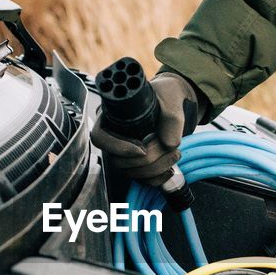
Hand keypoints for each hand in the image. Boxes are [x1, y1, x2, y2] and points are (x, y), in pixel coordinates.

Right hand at [91, 71, 199, 186]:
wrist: (175, 103)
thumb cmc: (167, 95)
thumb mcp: (171, 99)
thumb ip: (172, 119)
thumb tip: (169, 144)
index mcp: (112, 115)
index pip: (100, 138)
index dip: (118, 148)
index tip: (142, 149)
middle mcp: (114, 135)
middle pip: (116, 160)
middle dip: (145, 161)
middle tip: (168, 148)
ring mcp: (124, 151)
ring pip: (129, 172)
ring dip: (154, 169)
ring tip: (175, 153)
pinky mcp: (137, 162)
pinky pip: (141, 179)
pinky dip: (156, 178)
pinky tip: (170, 169)